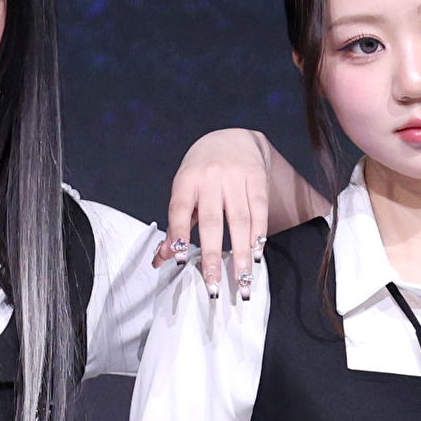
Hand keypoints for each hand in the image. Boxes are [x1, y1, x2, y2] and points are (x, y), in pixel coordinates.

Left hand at [156, 129, 269, 299]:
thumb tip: (162, 258)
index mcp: (186, 181)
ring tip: (241, 278)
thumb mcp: (184, 191)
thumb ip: (175, 226)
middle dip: (213, 255)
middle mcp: (210, 177)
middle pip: (211, 221)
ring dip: (241, 252)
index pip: (179, 209)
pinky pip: (259, 209)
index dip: (178, 233)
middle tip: (213, 283)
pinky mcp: (256, 177)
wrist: (232, 138)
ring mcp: (235, 176)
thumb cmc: (202, 171)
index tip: (178, 258)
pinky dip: (259, 233)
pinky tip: (256, 252)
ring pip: (239, 219)